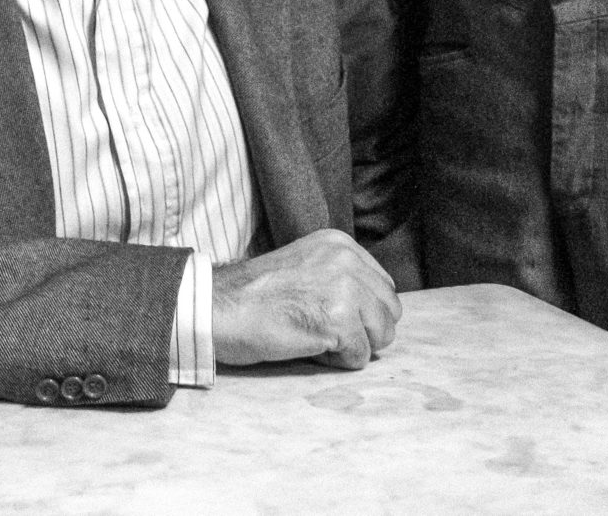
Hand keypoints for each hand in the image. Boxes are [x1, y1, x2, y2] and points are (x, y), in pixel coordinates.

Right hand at [211, 229, 400, 369]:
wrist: (218, 307)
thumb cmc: (255, 295)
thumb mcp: (306, 266)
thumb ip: (340, 278)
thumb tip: (375, 312)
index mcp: (341, 244)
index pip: (382, 287)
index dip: (363, 312)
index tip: (329, 316)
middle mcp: (347, 260)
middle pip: (389, 311)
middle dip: (365, 331)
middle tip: (324, 333)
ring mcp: (345, 289)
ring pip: (382, 335)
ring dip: (352, 347)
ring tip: (315, 338)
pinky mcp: (338, 321)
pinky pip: (359, 357)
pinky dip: (335, 362)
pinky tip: (307, 347)